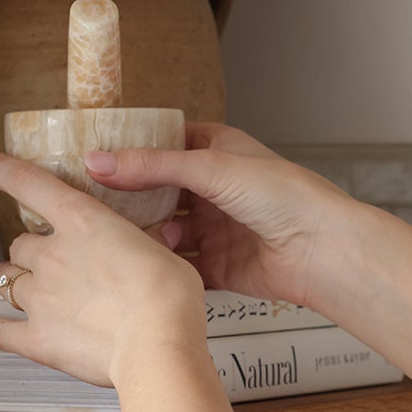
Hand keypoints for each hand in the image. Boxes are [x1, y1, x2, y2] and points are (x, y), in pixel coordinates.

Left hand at [0, 149, 206, 388]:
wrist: (157, 345)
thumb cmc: (168, 298)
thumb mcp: (163, 255)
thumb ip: (143, 247)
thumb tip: (151, 244)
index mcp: (82, 222)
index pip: (29, 184)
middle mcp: (52, 255)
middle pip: (21, 244)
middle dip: (29, 251)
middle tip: (45, 259)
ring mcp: (40, 297)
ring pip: (9, 281)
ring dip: (13, 280)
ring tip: (20, 286)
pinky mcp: (37, 338)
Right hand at [84, 123, 355, 310]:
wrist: (321, 250)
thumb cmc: (285, 196)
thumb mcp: (211, 167)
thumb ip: (152, 166)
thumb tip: (97, 161)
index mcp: (216, 151)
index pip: (161, 145)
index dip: (129, 151)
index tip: (91, 159)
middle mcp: (213, 189)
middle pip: (157, 191)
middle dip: (129, 199)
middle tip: (91, 203)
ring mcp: (214, 228)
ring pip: (164, 229)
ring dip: (145, 233)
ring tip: (122, 235)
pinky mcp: (216, 266)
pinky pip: (178, 264)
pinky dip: (162, 264)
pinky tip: (144, 262)